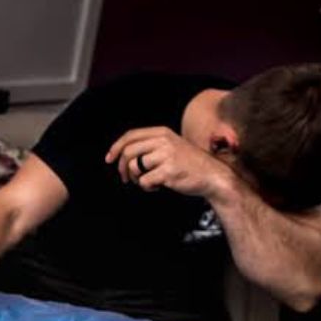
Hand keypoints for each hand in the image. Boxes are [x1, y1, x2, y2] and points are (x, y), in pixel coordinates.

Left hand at [105, 127, 229, 198]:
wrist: (212, 175)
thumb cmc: (187, 164)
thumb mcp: (170, 147)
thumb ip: (150, 147)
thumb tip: (122, 155)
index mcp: (162, 132)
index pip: (131, 135)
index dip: (116, 147)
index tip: (109, 159)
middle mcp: (164, 140)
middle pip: (128, 152)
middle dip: (122, 168)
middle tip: (126, 179)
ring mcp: (166, 155)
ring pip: (136, 168)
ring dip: (138, 179)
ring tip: (150, 182)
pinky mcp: (168, 171)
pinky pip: (145, 182)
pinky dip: (148, 188)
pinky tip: (159, 187)